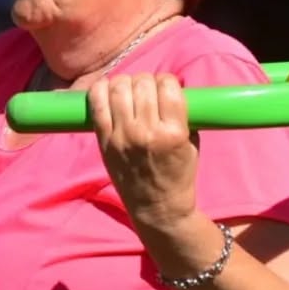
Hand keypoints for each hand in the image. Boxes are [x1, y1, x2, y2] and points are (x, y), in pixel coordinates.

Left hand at [88, 73, 198, 233]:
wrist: (157, 207)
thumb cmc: (178, 175)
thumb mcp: (192, 144)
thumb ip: (183, 115)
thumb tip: (169, 87)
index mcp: (173, 132)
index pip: (167, 85)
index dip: (167, 81)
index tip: (166, 88)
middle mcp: (146, 132)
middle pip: (142, 83)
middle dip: (147, 81)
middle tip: (147, 91)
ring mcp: (122, 136)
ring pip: (118, 88)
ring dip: (125, 83)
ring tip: (129, 90)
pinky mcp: (105, 141)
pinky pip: (96, 104)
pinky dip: (100, 89)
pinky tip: (107, 89)